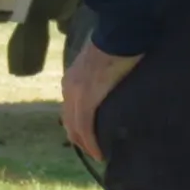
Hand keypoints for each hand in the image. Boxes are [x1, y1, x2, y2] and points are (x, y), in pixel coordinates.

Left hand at [60, 41, 141, 161]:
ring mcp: (76, 94)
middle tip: (94, 153)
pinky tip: (99, 153)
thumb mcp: (101, 64)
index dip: (77, 127)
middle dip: (80, 140)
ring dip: (86, 144)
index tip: (89, 139)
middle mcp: (69, 88)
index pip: (69, 110)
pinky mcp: (88, 99)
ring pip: (75, 128)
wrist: (120, 33)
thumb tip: (109, 87)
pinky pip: (85, 127)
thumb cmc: (118, 44)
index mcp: (71, 80)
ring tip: (97, 156)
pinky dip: (91, 143)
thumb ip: (99, 78)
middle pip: (69, 122)